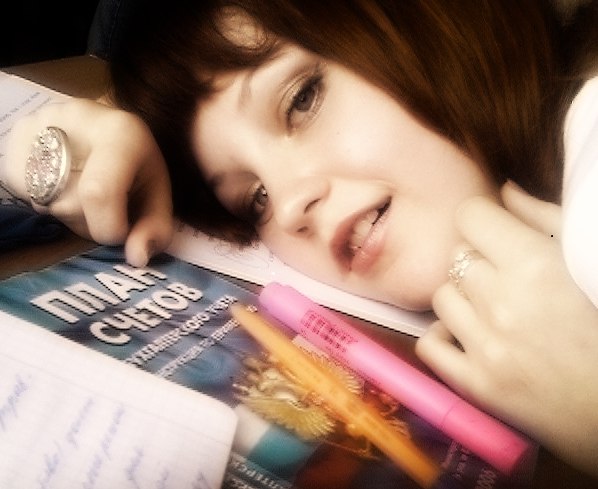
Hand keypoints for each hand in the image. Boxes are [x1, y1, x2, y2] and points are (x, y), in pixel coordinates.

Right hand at [4, 99, 172, 266]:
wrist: (106, 127)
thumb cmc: (136, 164)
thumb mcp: (157, 194)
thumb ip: (155, 227)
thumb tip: (137, 258)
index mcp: (120, 133)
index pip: (98, 192)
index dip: (107, 226)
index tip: (119, 232)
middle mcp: (73, 120)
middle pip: (69, 205)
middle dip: (90, 223)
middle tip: (106, 208)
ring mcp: (37, 127)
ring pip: (44, 203)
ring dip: (67, 215)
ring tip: (85, 192)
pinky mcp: (13, 139)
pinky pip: (23, 196)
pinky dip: (45, 203)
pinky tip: (63, 186)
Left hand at [416, 182, 597, 475]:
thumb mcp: (585, 258)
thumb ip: (543, 218)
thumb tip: (503, 190)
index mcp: (535, 265)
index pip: (470, 216)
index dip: (482, 220)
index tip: (493, 232)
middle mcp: (503, 303)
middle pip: (456, 256)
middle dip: (479, 262)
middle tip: (507, 280)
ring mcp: (485, 347)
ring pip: (441, 297)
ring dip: (463, 300)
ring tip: (495, 312)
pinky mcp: (476, 385)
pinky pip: (429, 343)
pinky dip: (445, 337)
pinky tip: (471, 337)